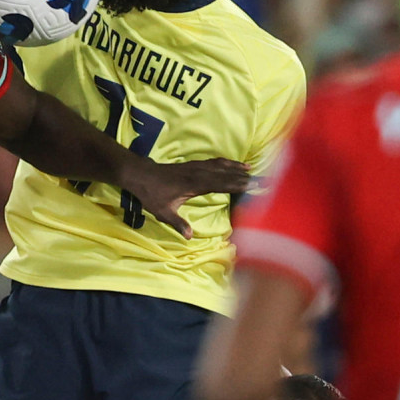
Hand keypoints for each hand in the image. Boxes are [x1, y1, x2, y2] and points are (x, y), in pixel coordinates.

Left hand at [125, 157, 250, 238]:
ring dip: (235, 167)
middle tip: (259, 178)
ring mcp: (195, 167)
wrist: (139, 174)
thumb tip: (190, 237)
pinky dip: (224, 162)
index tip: (253, 186)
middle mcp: (197, 173)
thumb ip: (178, 223)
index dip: (237, 184)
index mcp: (194, 185)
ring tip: (250, 169)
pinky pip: (212, 162)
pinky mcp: (191, 164)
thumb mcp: (163, 212)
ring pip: (219, 165)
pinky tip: (231, 163)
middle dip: (242, 176)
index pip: (221, 184)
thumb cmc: (151, 194)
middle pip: (224, 173)